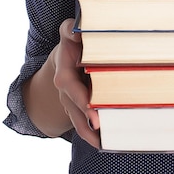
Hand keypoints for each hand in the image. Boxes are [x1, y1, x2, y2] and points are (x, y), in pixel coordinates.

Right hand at [52, 18, 100, 147]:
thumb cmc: (72, 42)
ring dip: (93, 135)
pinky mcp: (79, 109)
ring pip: (79, 124)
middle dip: (91, 122)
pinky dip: (95, 136)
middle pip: (77, 112)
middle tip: (105, 131)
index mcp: (64, 75)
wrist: (65, 56)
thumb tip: (77, 31)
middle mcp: (66, 93)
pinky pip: (84, 126)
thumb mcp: (68, 33)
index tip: (95, 114)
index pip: (72, 91)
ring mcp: (71, 103)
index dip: (83, 103)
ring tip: (109, 144)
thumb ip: (69, 30)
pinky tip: (108, 142)